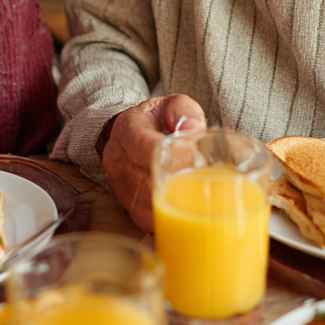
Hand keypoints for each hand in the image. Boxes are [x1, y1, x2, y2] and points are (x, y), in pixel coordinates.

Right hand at [101, 95, 206, 230]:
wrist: (129, 133)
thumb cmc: (156, 120)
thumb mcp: (171, 104)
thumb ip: (185, 110)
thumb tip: (195, 129)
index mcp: (127, 129)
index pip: (144, 146)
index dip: (170, 157)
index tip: (196, 163)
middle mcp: (117, 158)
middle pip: (147, 179)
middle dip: (178, 185)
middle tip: (206, 185)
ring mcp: (119, 184)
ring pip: (147, 203)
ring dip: (174, 205)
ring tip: (200, 201)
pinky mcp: (126, 204)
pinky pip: (146, 219)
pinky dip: (169, 219)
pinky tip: (187, 215)